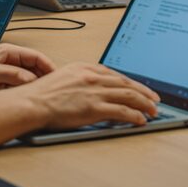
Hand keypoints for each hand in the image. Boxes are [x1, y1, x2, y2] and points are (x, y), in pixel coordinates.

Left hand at [0, 44, 55, 93]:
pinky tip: (28, 100)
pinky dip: (25, 94)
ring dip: (35, 87)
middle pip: (35, 68)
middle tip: (52, 90)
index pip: (36, 57)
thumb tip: (32, 81)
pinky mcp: (2, 86)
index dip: (48, 66)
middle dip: (44, 77)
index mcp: (8, 52)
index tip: (57, 78)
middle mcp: (9, 61)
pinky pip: (19, 89)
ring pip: (28, 80)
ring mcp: (6, 74)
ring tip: (43, 96)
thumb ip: (14, 75)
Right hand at [0, 62, 160, 150]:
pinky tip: (140, 119)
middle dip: (143, 91)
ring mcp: (95, 92)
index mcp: (85, 67)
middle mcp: (93, 77)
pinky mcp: (95, 107)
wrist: (32, 101)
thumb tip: (90, 87)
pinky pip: (122, 111)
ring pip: (128, 96)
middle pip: (126, 83)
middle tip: (154, 98)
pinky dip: (134, 115)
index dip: (130, 81)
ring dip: (144, 103)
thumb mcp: (63, 76)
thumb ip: (80, 79)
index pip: (115, 74)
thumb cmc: (41, 93)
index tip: (138, 87)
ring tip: (153, 110)